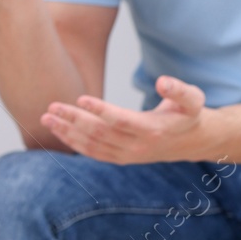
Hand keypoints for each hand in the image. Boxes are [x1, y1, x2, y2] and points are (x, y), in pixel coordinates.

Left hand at [41, 76, 214, 163]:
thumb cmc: (189, 114)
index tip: (81, 98)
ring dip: (68, 132)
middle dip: (74, 120)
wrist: (192, 142)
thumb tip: (162, 81)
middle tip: (53, 106)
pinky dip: (74, 143)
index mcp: (154, 131)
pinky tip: (58, 130)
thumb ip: (179, 89)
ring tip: (47, 117)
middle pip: (101, 134)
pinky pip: (94, 153)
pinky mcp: (121, 158)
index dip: (101, 111)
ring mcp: (128, 156)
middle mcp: (139, 147)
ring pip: (93, 146)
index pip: (122, 121)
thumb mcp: (193, 98)